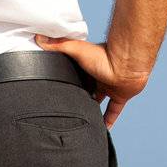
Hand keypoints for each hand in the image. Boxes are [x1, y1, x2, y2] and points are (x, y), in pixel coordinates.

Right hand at [34, 35, 148, 127]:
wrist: (127, 64)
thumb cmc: (104, 54)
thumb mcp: (76, 48)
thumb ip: (58, 45)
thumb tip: (39, 38)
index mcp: (88, 65)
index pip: (75, 74)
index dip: (69, 81)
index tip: (59, 89)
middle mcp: (98, 76)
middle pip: (87, 89)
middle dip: (79, 96)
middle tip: (68, 109)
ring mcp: (110, 86)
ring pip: (99, 101)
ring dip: (92, 108)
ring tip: (81, 120)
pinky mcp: (120, 96)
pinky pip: (113, 111)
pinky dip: (109, 120)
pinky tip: (103, 129)